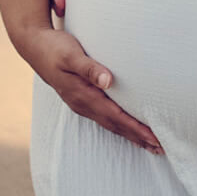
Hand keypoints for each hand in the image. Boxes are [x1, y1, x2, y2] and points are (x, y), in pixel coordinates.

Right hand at [21, 25, 162, 155]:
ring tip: (150, 144)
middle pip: (115, 125)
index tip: (154, 138)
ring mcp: (81, 104)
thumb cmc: (55, 48)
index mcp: (82, 95)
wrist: (34, 47)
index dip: (135, 128)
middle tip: (161, 148)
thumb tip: (108, 81)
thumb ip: (89, 67)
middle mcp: (82, 104)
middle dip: (138, 137)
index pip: (115, 117)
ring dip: (130, 134)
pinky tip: (127, 127)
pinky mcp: (81, 99)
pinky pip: (104, 117)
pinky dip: (119, 125)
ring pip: (110, 124)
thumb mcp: (71, 54)